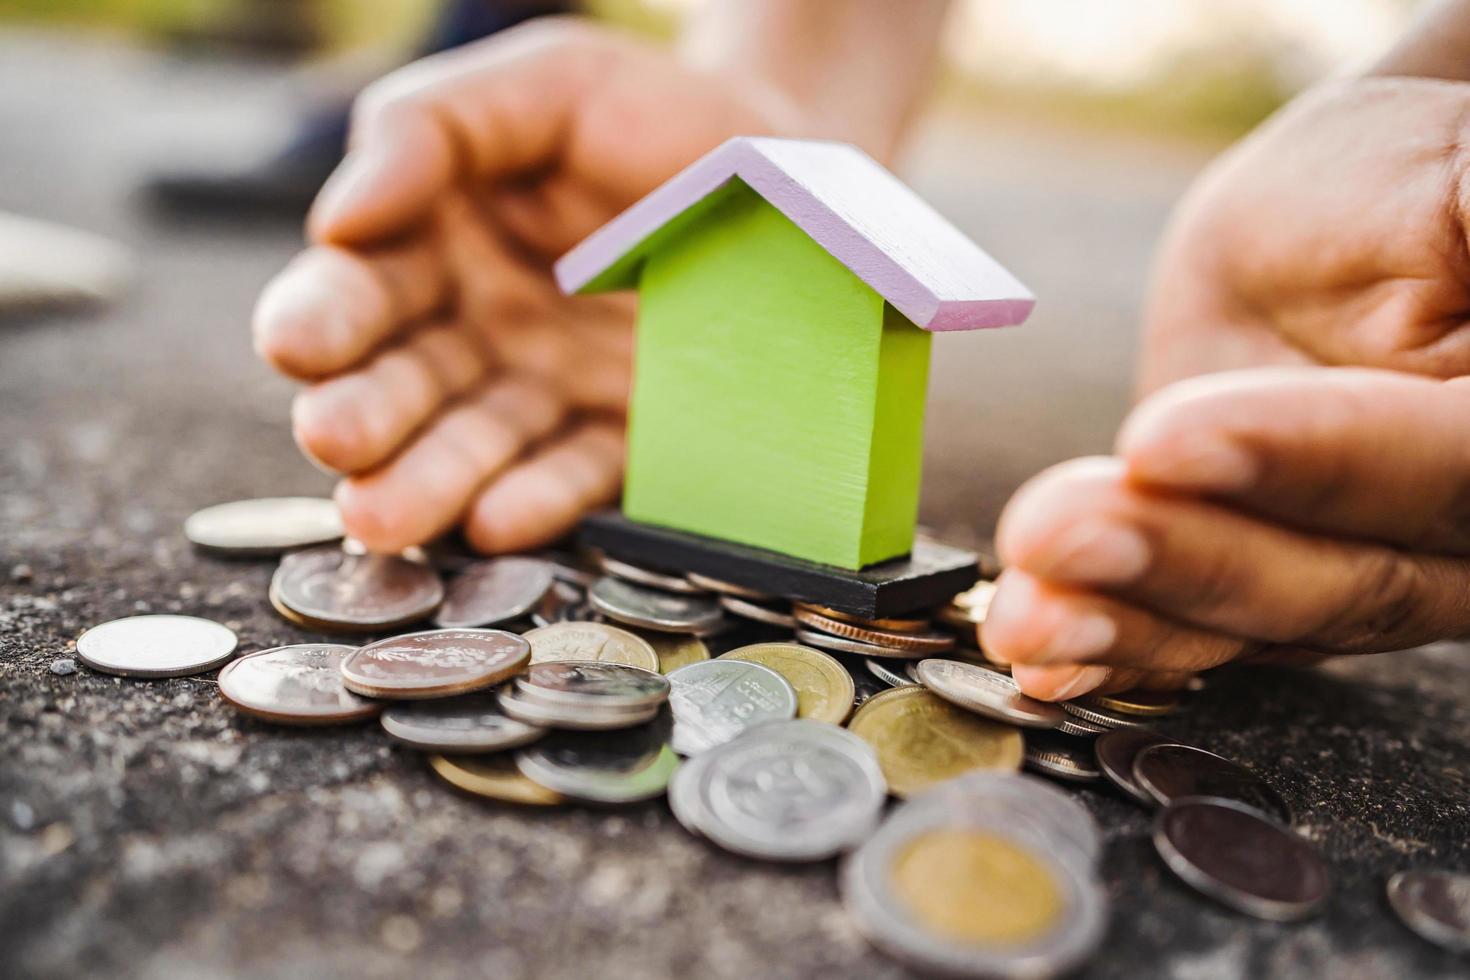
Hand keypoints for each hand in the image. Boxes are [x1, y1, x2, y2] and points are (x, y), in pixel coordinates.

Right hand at [253, 19, 794, 553]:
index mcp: (441, 241)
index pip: (362, 286)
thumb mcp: (545, 83)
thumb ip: (430, 128)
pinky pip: (580, 473)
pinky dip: (539, 501)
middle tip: (335, 437)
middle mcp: (485, 326)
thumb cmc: (655, 115)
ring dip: (427, 481)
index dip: (324, 316)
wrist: (786, 172)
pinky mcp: (628, 435)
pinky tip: (496, 521)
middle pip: (406, 379)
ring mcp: (555, 388)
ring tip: (381, 514)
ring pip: (477, 442)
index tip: (299, 343)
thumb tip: (335, 219)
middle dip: (365, 412)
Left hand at [983, 77, 1469, 697]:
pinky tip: (1043, 663)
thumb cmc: (1415, 183)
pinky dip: (1120, 651)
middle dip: (1190, 556)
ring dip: (1132, 620)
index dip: (1311, 459)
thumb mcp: (1464, 174)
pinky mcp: (1269, 581)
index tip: (1163, 441)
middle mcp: (1469, 531)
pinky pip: (1204, 635)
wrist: (1344, 226)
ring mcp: (1373, 569)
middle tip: (1056, 532)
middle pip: (1352, 571)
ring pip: (1267, 619)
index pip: (1448, 468)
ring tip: (1023, 612)